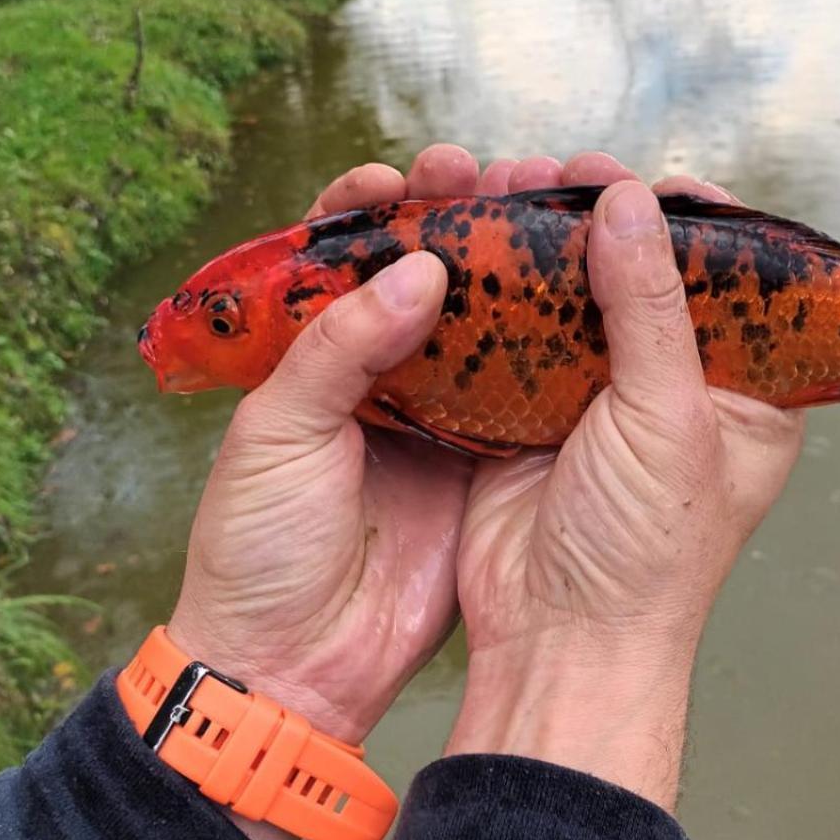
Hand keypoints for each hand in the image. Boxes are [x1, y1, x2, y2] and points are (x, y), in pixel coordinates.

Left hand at [166, 144, 493, 839]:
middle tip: (494, 175)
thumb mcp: (277, 434)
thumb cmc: (258, 545)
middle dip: (459, 217)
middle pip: (425, 274)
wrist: (296, 665)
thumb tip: (420, 269)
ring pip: (481, 321)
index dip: (373, 206)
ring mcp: (438, 414)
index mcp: (311, 356)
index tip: (406, 174)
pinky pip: (519, 388)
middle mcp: (379, 372)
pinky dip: (548, 342)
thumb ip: (340, 350)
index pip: (341, 256)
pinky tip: (582, 297)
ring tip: (545, 212)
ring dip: (511, 267)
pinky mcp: (485, 457)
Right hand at [446, 163, 804, 810]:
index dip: (697, 222)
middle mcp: (676, 386)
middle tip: (565, 173)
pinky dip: (500, 289)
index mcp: (746, 390)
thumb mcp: (667, 417)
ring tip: (513, 189)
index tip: (652, 180)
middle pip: (647, 275)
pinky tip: (476, 245)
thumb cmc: (645, 555)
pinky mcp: (532, 408)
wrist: (558, 641)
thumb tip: (631, 203)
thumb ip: (650, 305)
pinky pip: (520, 330)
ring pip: (578, 293)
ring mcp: (601, 395)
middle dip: (606, 219)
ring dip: (547, 244)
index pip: (735, 279)